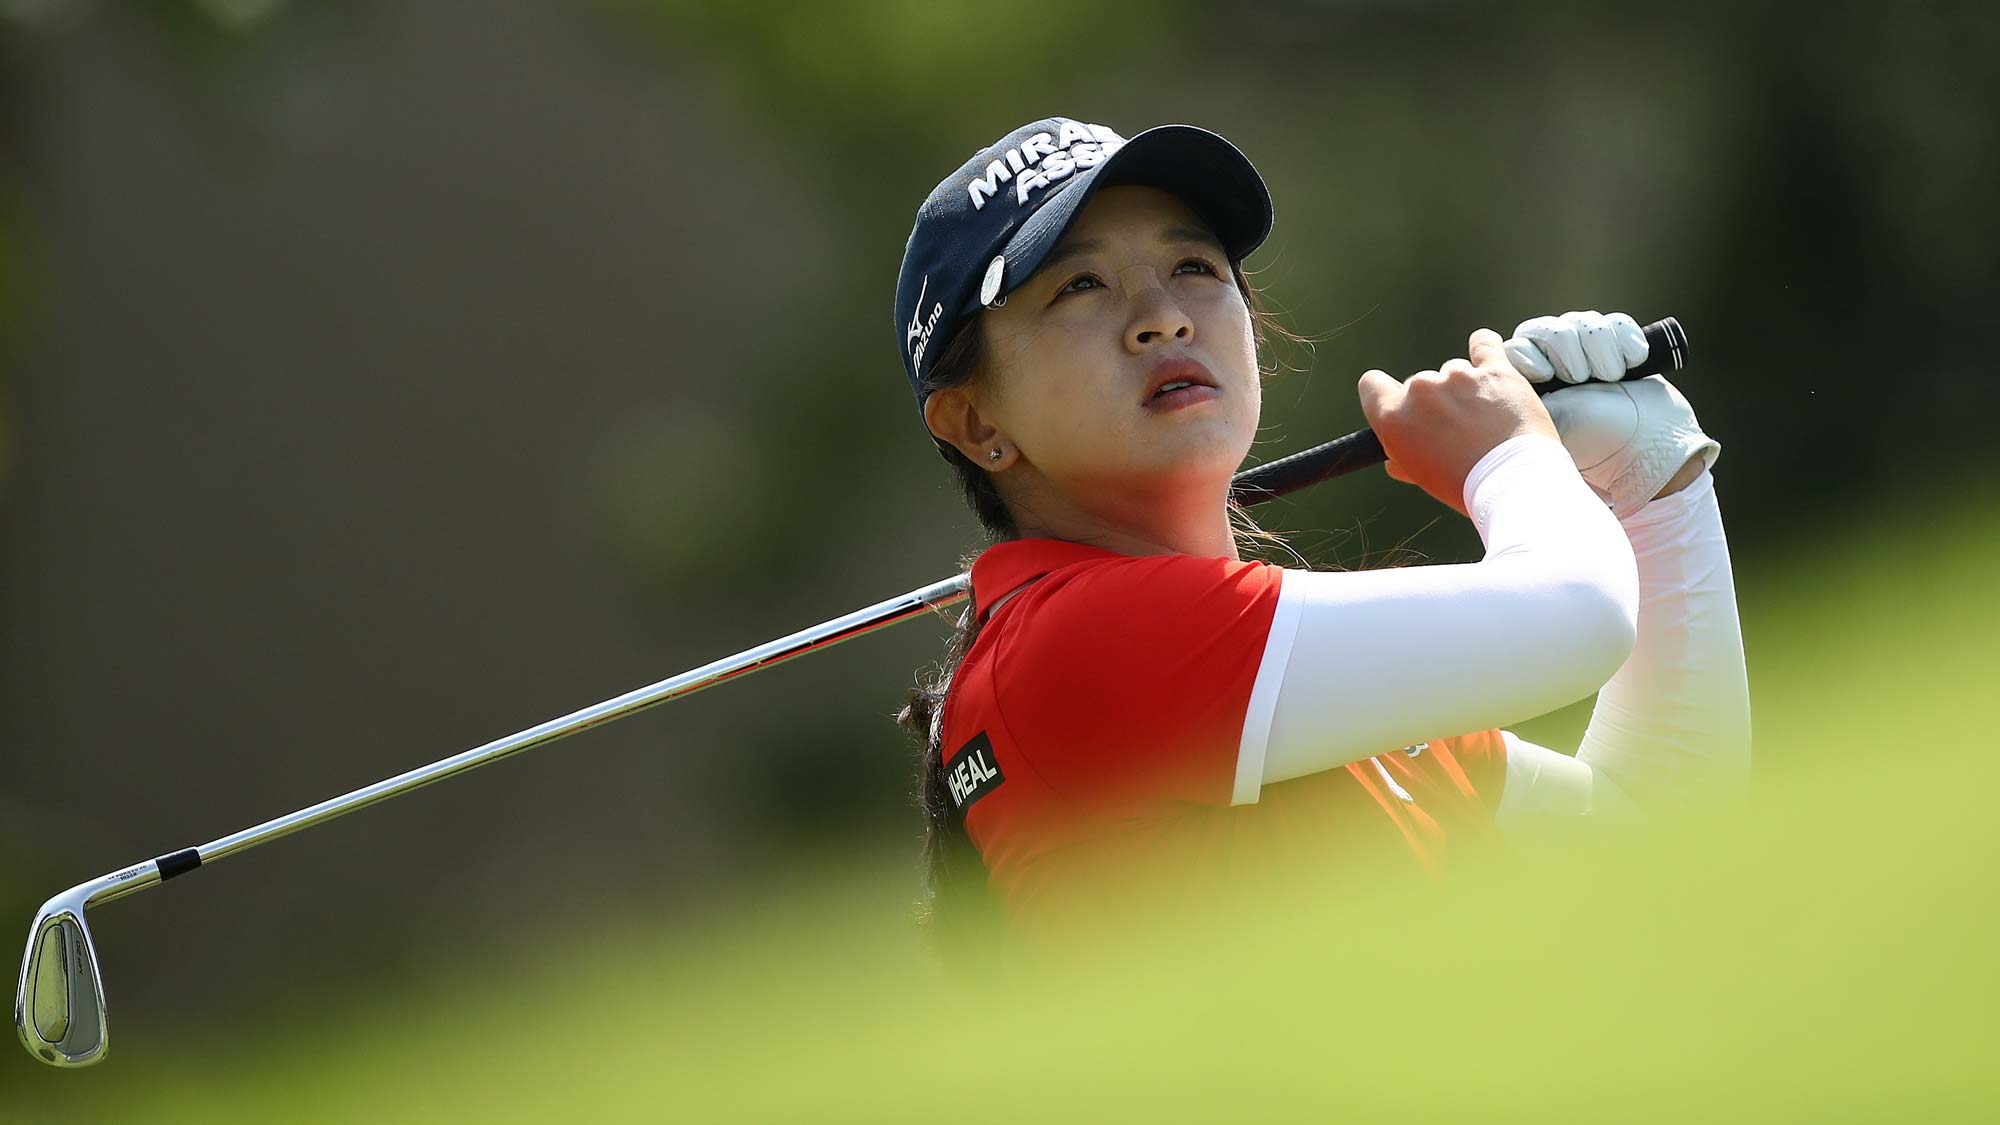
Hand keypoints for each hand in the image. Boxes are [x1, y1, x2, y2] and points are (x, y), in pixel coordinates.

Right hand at [1358, 329, 1556, 515]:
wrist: (1512, 482)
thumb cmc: (1463, 485)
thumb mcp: (1421, 476)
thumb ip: (1402, 457)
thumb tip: (1394, 459)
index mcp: (1393, 416)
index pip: (1371, 385)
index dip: (1384, 395)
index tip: (1401, 406)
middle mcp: (1420, 390)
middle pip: (1419, 384)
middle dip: (1434, 402)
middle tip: (1455, 430)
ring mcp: (1458, 377)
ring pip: (1453, 372)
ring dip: (1464, 388)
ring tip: (1484, 419)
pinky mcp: (1494, 370)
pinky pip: (1484, 344)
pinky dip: (1483, 347)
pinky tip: (1483, 350)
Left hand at [1504, 310, 1720, 516]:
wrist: (1646, 449)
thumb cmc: (1592, 442)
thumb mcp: (1548, 421)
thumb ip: (1518, 399)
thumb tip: (1494, 381)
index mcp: (1533, 383)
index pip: (1518, 346)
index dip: (1530, 354)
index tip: (1546, 376)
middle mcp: (1558, 363)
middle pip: (1549, 328)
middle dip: (1567, 350)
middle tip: (1580, 378)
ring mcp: (1590, 353)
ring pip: (1583, 322)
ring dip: (1598, 347)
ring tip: (1609, 377)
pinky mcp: (1622, 347)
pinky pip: (1619, 323)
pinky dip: (1625, 341)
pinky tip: (1631, 363)